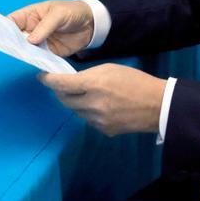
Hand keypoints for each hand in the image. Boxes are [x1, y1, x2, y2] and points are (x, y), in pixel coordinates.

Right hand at [7, 0, 94, 56]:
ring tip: (21, 58)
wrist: (92, 24)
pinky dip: (37, 62)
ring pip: (26, 50)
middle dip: (12, 44)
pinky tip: (35, 64)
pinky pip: (39, 58)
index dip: (3, 28)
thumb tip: (30, 40)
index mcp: (30, 15)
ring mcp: (39, 43)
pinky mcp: (49, 53)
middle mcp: (31, 30)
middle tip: (9, 50)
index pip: (11, 22)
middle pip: (16, 38)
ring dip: (24, 54)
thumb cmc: (72, 11)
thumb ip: (45, 26)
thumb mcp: (58, 14)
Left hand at [39, 64, 166, 135]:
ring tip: (88, 95)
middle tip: (65, 86)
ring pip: (76, 112)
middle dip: (62, 92)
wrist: (157, 105)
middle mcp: (92, 104)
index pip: (61, 84)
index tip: (42, 77)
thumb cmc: (134, 81)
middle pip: (65, 101)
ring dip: (76, 103)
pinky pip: (89, 121)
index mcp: (93, 85)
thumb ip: (87, 76)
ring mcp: (98, 120)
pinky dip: (90, 113)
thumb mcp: (109, 69)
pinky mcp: (105, 131)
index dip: (48, 80)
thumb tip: (70, 83)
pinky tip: (102, 107)